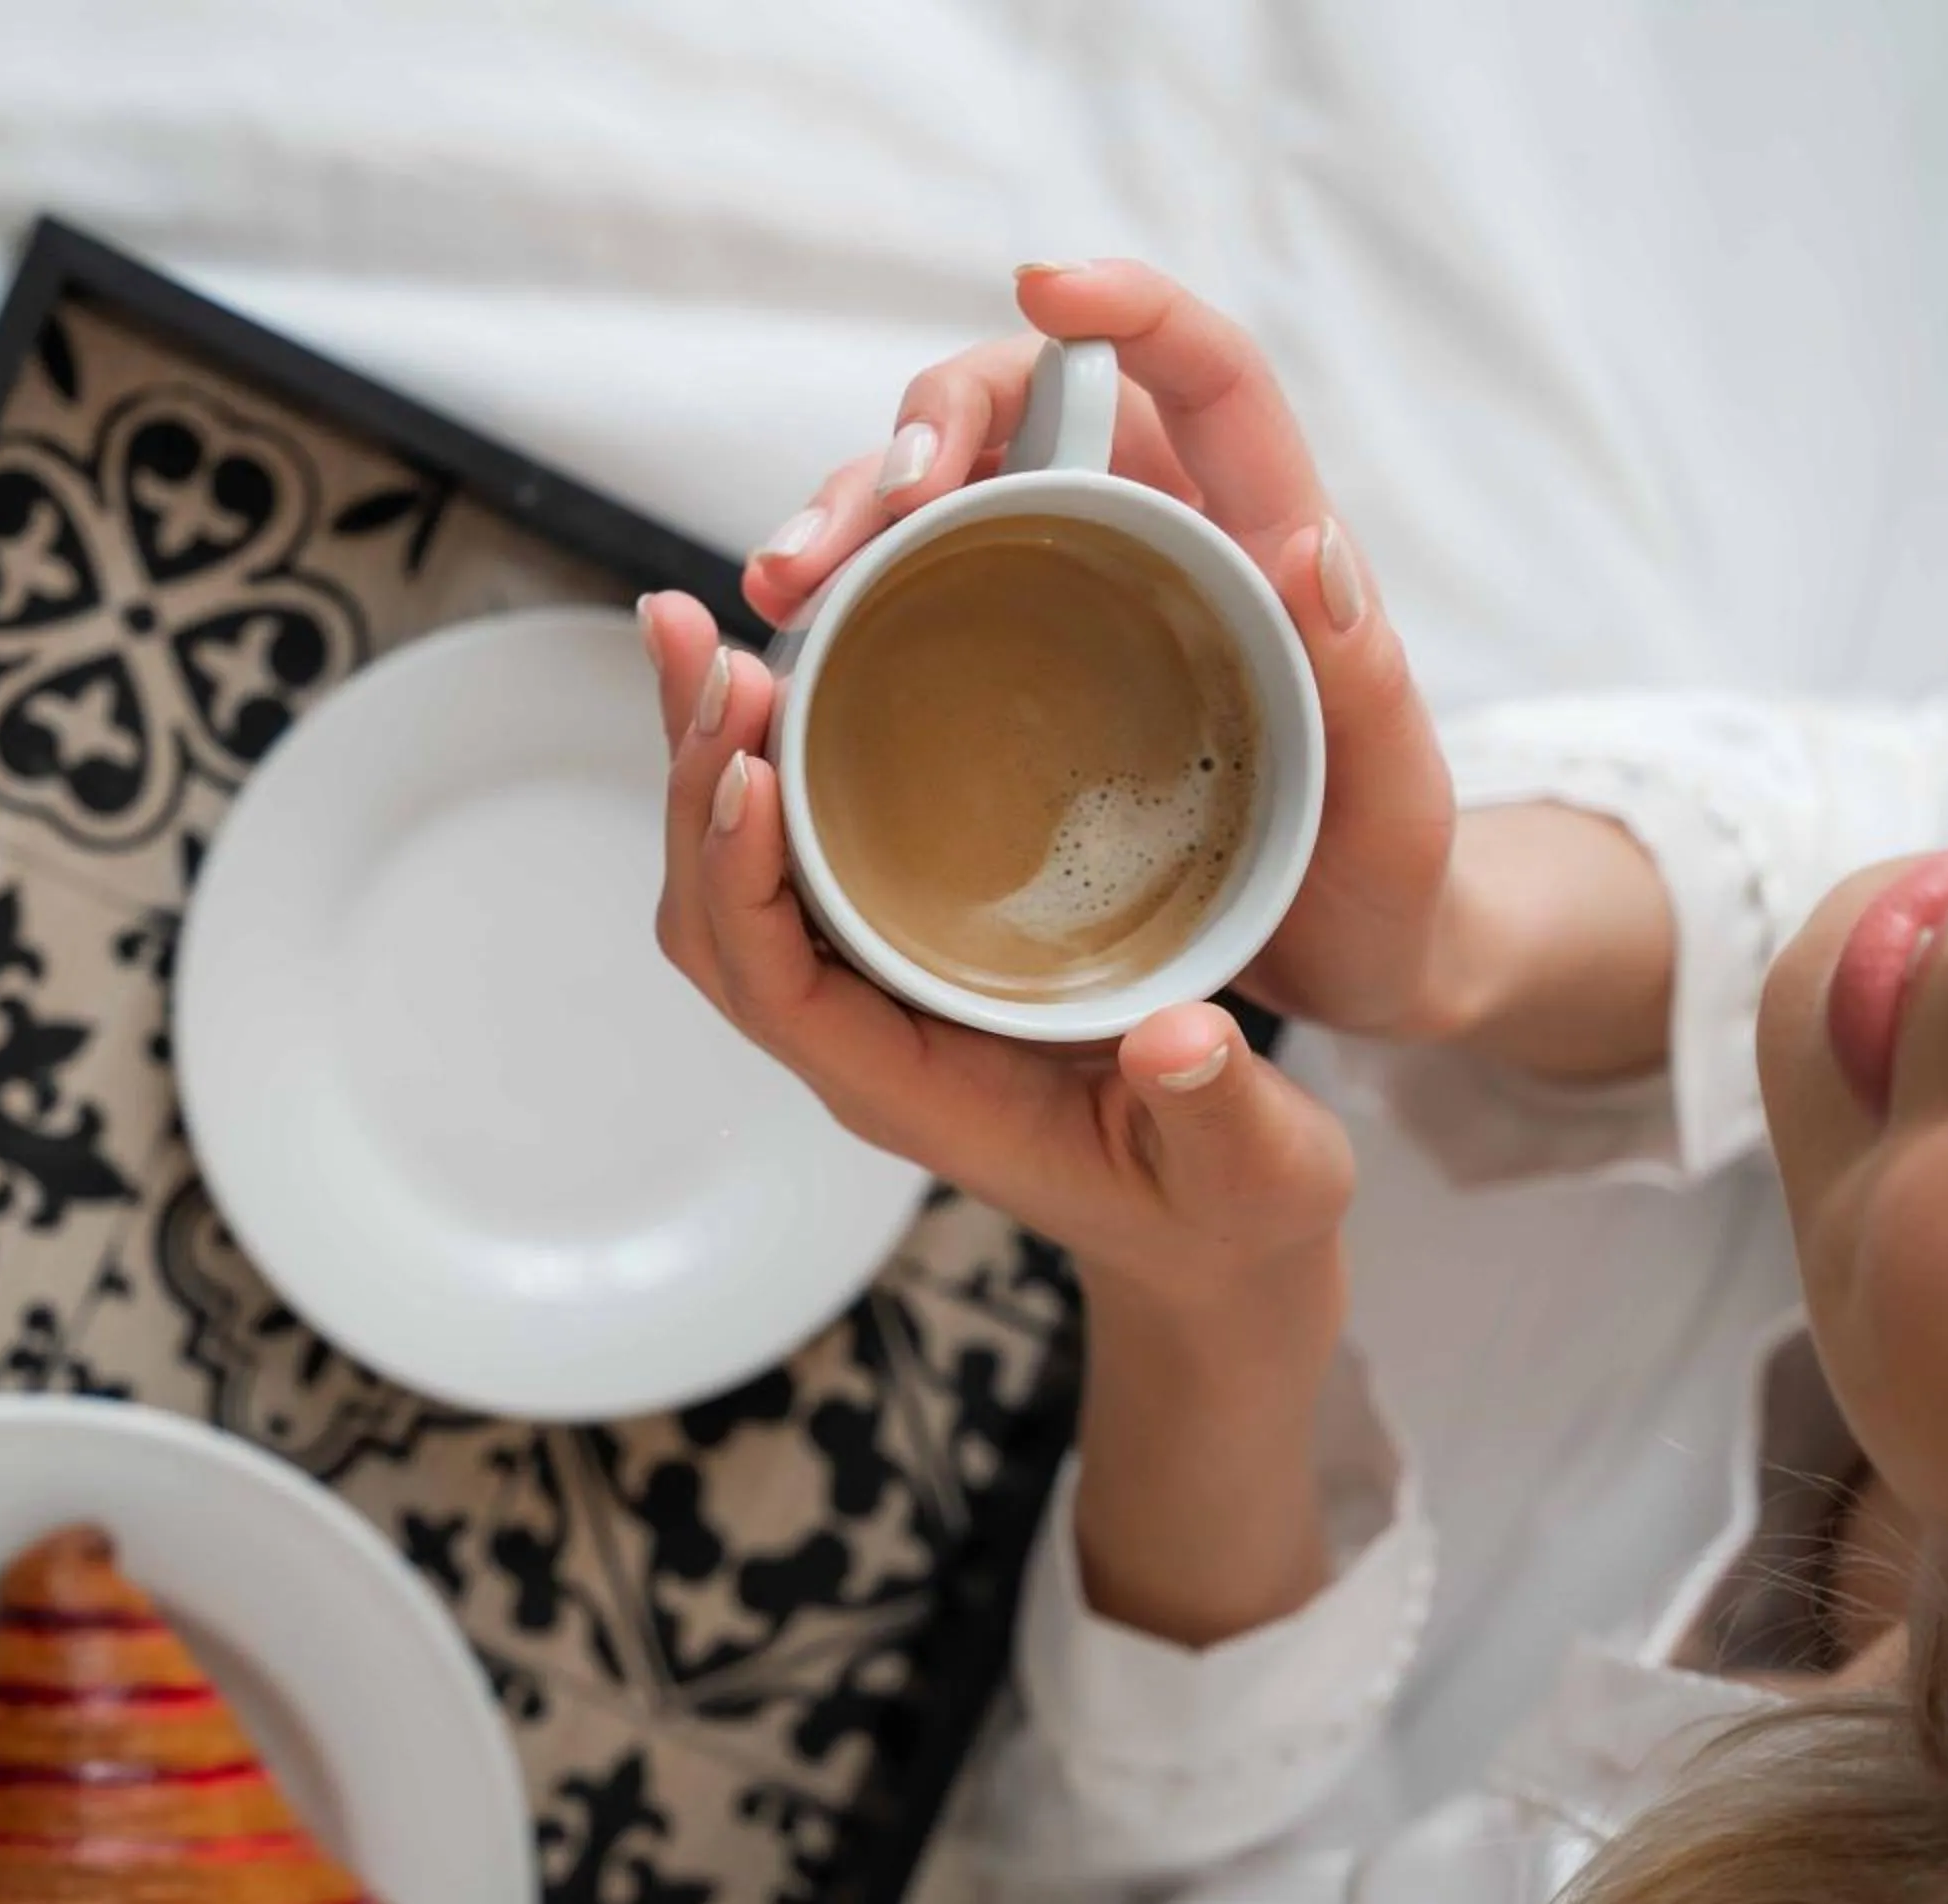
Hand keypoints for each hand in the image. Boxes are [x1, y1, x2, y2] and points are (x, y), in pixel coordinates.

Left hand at [639, 593, 1354, 1312]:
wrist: (1216, 1237)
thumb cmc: (1227, 1208)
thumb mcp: (1258, 1168)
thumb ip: (1220, 1111)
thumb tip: (1183, 1040)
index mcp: (919, 1096)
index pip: (780, 990)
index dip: (743, 878)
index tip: (748, 765)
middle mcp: (864, 1041)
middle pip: (716, 914)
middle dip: (692, 780)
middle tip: (691, 636)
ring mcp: (866, 996)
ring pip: (735, 876)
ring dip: (706, 753)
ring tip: (689, 623)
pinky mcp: (893, 951)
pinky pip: (790, 854)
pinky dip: (762, 757)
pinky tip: (771, 663)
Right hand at [742, 261, 1461, 1040]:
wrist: (1334, 961)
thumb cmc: (1380, 878)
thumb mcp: (1391, 801)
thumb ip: (1365, 681)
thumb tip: (1316, 544)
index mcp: (1257, 533)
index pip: (1202, 371)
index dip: (1131, 306)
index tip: (1044, 282)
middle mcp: (1151, 532)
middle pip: (1018, 414)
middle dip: (914, 436)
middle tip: (857, 525)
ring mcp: (1061, 591)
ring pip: (935, 499)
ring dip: (841, 515)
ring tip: (778, 586)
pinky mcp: (997, 664)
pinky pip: (900, 597)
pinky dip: (832, 603)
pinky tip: (778, 652)